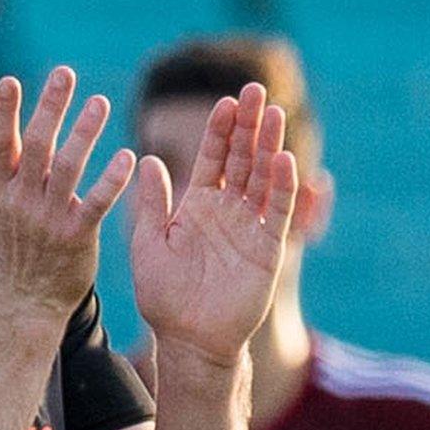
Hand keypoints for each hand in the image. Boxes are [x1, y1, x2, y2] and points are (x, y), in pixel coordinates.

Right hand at [0, 67, 136, 318]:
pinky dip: (111, 179)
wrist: (26, 299)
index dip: (3, 112)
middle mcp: (21, 199)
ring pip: (66, 168)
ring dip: (83, 133)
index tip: (9, 81)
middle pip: (35, 146)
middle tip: (65, 74)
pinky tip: (128, 156)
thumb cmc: (10, 245)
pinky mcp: (76, 235)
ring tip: (99, 102)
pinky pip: (96, 203)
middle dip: (49, 108)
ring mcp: (48, 218)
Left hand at [129, 83, 296, 365]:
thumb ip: (152, 202)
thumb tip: (146, 159)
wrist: (188, 339)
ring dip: (268, 146)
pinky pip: (276, 212)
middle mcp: (227, 210)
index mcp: (198, 205)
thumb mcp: (150, 242)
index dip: (219, 130)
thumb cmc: (163, 295)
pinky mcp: (268, 249)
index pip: (212, 158)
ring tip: (272, 113)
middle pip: (241, 158)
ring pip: (262, 177)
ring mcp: (250, 227)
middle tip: (254, 90)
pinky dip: (281, 186)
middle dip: (248, 125)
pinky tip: (283, 158)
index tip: (223, 101)